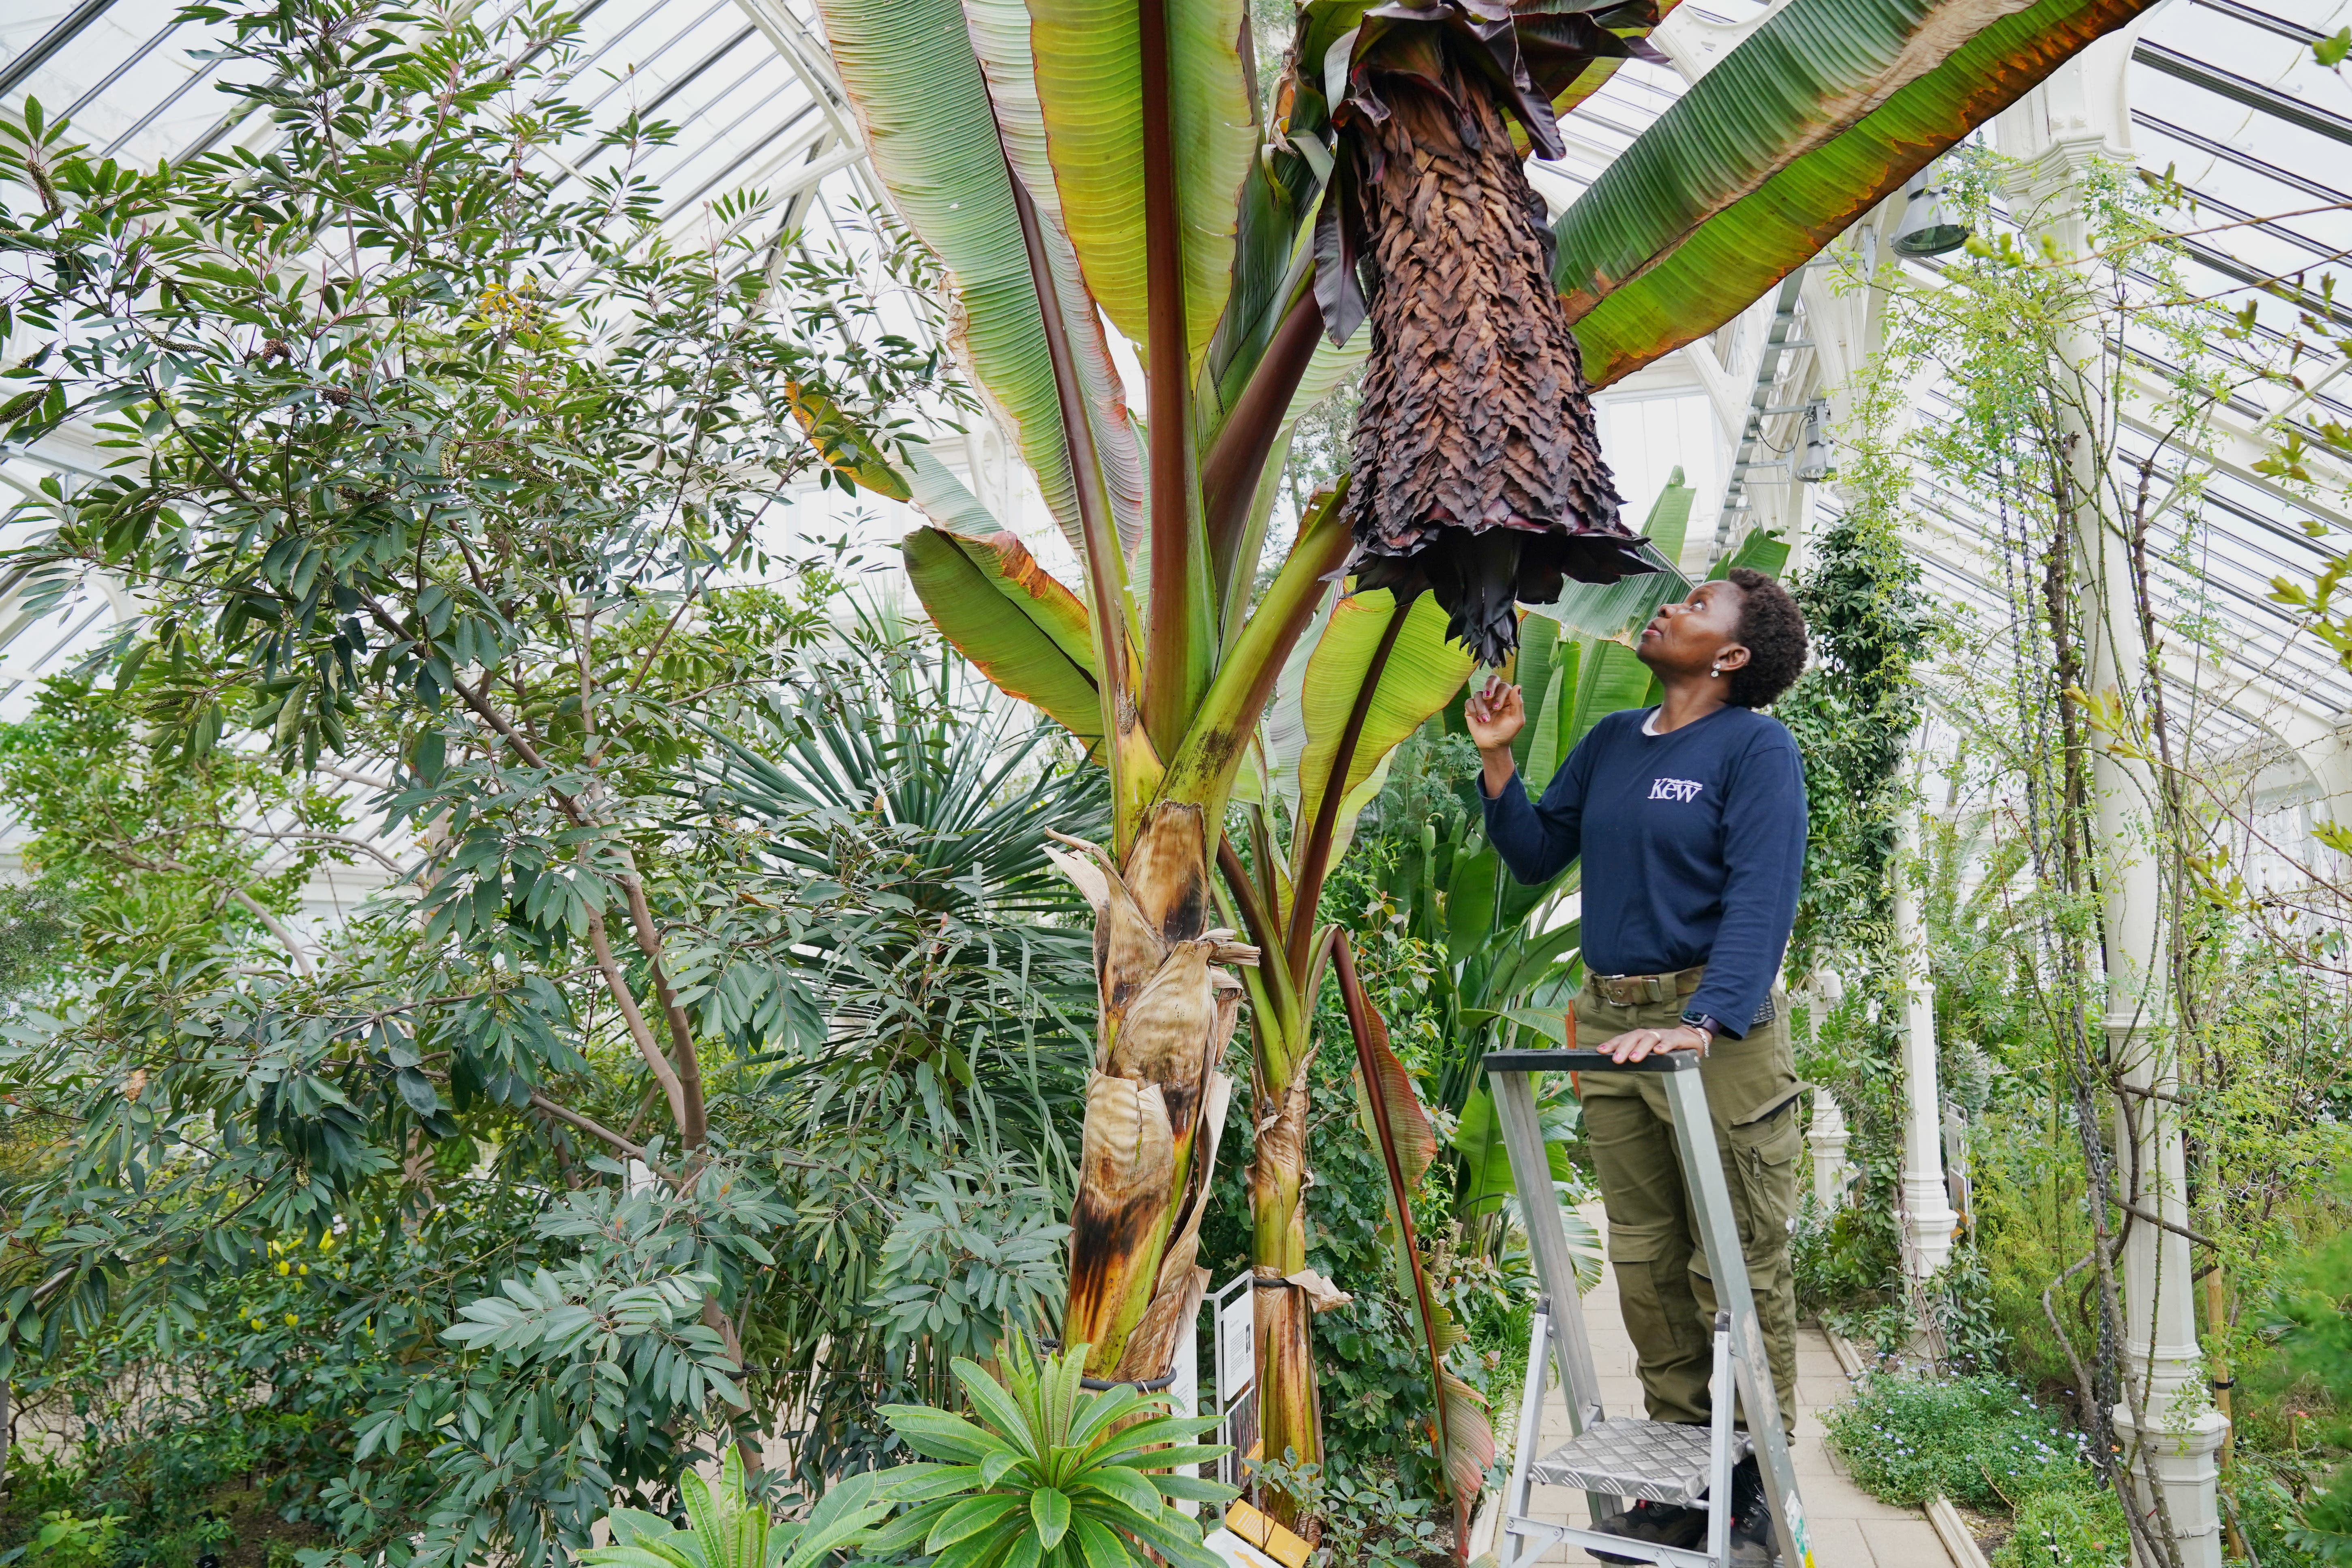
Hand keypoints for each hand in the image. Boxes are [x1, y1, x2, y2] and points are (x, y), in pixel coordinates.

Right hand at [1465, 675, 1524, 750]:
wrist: (1493, 744)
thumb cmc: (1507, 732)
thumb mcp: (1517, 719)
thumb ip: (1518, 703)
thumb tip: (1517, 685)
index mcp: (1507, 697)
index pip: (1503, 686)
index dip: (1500, 694)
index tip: (1498, 708)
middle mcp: (1494, 696)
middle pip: (1491, 680)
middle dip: (1489, 687)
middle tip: (1488, 697)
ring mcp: (1482, 701)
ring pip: (1478, 694)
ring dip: (1482, 708)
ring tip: (1486, 720)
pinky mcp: (1471, 708)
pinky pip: (1469, 702)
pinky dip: (1473, 711)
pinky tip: (1479, 720)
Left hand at [1592, 1024, 1710, 1063]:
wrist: (1691, 1037)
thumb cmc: (1665, 1046)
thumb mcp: (1649, 1051)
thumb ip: (1635, 1054)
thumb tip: (1614, 1061)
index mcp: (1641, 1037)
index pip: (1624, 1038)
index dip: (1612, 1044)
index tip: (1600, 1051)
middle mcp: (1650, 1034)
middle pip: (1635, 1037)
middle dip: (1624, 1048)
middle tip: (1616, 1059)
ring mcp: (1664, 1035)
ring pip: (1650, 1037)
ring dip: (1641, 1048)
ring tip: (1634, 1058)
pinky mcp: (1678, 1038)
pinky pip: (1671, 1040)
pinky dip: (1665, 1046)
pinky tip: (1659, 1052)